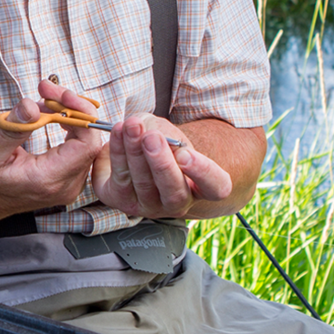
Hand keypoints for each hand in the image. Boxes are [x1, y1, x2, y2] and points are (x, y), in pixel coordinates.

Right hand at [0, 80, 102, 227]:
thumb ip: (12, 128)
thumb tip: (30, 107)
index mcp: (48, 180)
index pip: (87, 145)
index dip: (81, 113)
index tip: (61, 94)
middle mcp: (65, 185)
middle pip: (89, 139)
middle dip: (71, 107)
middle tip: (46, 89)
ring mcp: (69, 183)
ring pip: (85, 140)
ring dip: (68, 113)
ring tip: (44, 99)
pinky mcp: (67, 177)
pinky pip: (78, 146)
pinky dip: (67, 124)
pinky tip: (50, 113)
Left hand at [94, 114, 233, 218]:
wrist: (134, 154)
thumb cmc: (161, 143)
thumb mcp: (168, 131)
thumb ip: (164, 132)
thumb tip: (153, 134)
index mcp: (202, 187)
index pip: (216, 187)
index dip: (203, 172)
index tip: (186, 153)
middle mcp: (178, 202)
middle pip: (175, 192)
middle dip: (161, 163)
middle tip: (151, 137)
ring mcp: (149, 206)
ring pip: (144, 184)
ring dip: (135, 152)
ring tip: (131, 127)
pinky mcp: (122, 201)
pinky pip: (120, 178)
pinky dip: (118, 151)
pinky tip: (118, 131)